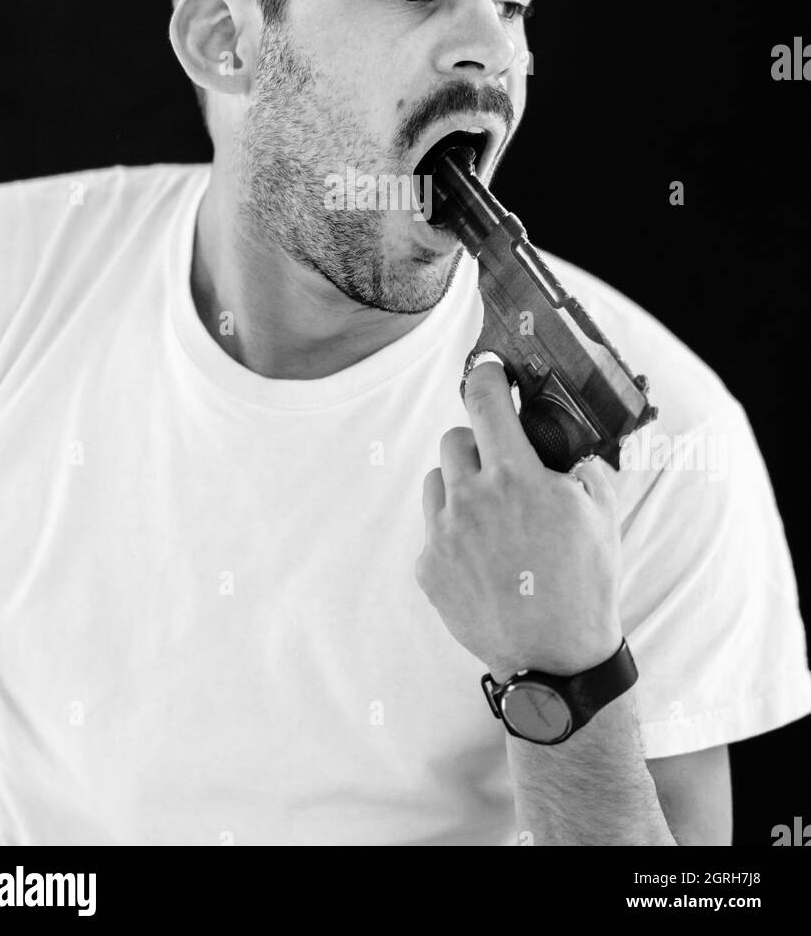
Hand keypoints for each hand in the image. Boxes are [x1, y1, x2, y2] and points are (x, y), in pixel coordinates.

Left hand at [414, 356, 623, 680]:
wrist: (556, 658)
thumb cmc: (585, 583)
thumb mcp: (603, 514)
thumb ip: (585, 468)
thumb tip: (568, 447)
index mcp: (515, 476)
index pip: (484, 400)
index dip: (485, 377)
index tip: (489, 372)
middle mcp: (471, 499)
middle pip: (454, 438)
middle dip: (478, 444)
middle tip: (501, 468)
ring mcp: (443, 535)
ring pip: (437, 480)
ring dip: (459, 486)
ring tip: (490, 516)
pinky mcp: (427, 567)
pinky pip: (432, 528)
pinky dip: (452, 532)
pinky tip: (482, 557)